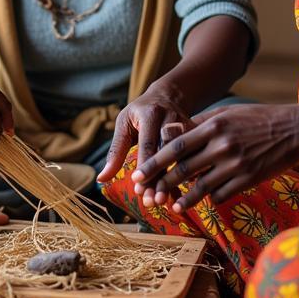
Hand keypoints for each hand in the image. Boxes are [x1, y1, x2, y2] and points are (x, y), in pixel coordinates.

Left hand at [97, 87, 192, 208]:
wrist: (168, 95)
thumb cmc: (140, 112)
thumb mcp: (124, 125)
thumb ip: (115, 152)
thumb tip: (101, 179)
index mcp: (150, 115)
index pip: (147, 145)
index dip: (144, 169)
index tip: (139, 191)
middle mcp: (170, 119)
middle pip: (166, 154)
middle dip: (159, 179)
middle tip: (153, 202)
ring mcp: (187, 125)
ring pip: (181, 158)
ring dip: (174, 181)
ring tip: (167, 202)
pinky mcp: (198, 133)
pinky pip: (194, 156)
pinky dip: (188, 176)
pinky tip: (184, 194)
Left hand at [130, 103, 298, 212]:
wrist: (297, 130)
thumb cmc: (258, 119)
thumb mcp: (227, 114)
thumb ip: (200, 123)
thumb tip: (173, 132)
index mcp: (213, 126)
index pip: (176, 146)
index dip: (155, 162)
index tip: (139, 174)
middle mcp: (222, 145)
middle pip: (184, 168)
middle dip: (162, 183)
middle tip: (146, 194)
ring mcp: (236, 164)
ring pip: (201, 186)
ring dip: (183, 198)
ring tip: (170, 206)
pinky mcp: (249, 179)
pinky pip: (223, 193)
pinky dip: (211, 197)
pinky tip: (204, 200)